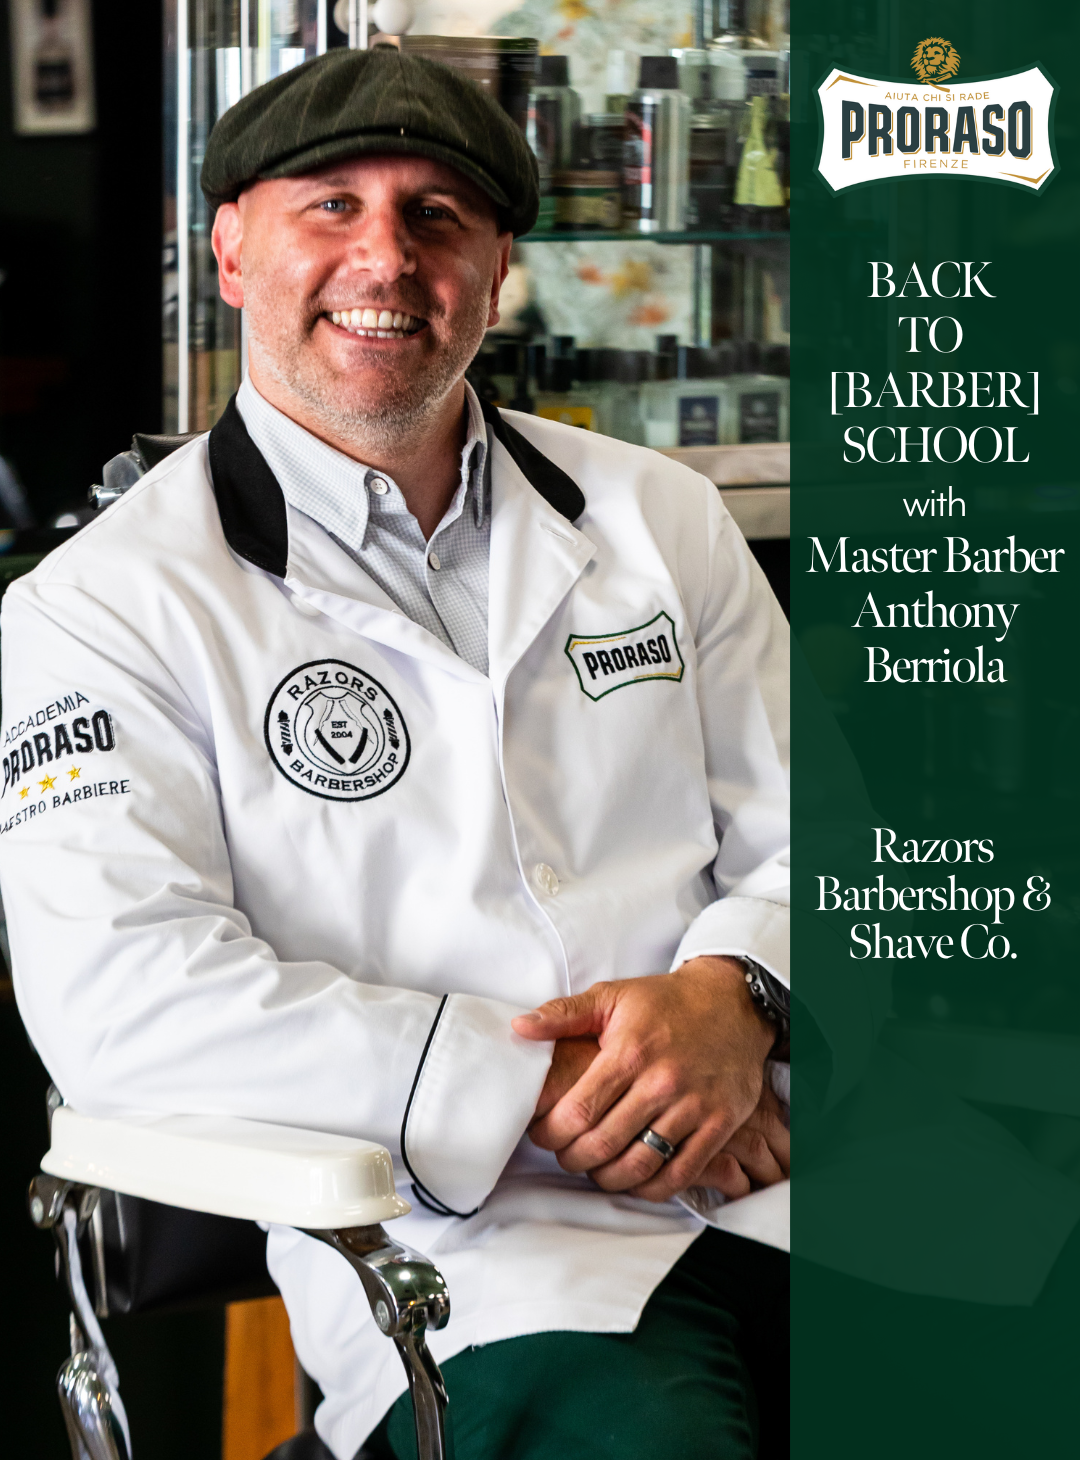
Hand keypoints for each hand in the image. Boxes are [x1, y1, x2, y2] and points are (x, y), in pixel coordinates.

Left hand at [512, 957, 775, 1203]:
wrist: (733, 1002)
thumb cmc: (665, 1001)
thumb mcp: (613, 996)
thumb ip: (563, 1014)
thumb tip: (520, 1027)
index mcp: (630, 1051)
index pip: (578, 1112)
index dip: (551, 1133)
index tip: (543, 1133)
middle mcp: (662, 1082)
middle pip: (603, 1145)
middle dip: (573, 1158)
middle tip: (566, 1154)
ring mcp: (694, 1106)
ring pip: (639, 1165)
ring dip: (608, 1178)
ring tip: (595, 1168)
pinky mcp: (720, 1123)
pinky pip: (681, 1173)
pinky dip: (651, 1187)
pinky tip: (635, 1179)